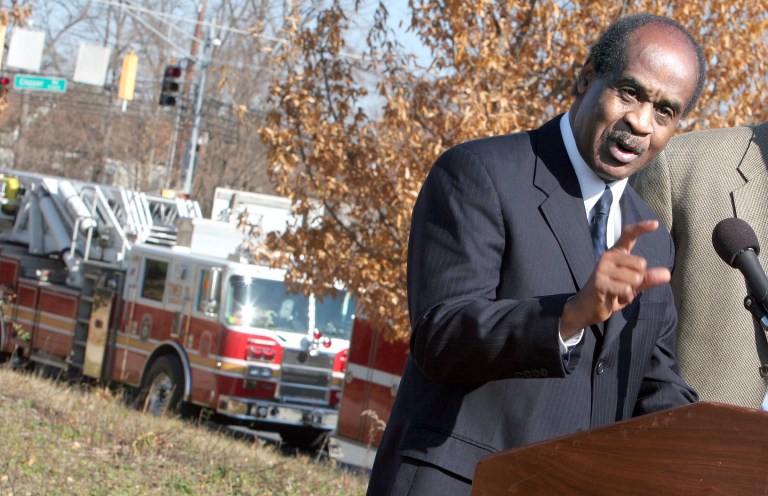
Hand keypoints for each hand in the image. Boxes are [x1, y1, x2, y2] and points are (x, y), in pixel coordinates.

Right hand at [560, 220, 670, 337]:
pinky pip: (626, 289)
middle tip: (622, 286)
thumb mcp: (633, 285)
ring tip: (617, 293)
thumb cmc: (611, 293)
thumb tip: (667, 274)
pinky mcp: (599, 282)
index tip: (656, 224)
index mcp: (616, 253)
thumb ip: (648, 278)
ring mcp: (602, 268)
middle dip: (638, 280)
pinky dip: (625, 298)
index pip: (628, 235)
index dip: (641, 228)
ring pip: (635, 278)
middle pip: (641, 264)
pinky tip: (614, 298)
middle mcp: (608, 257)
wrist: (587, 308)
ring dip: (630, 291)